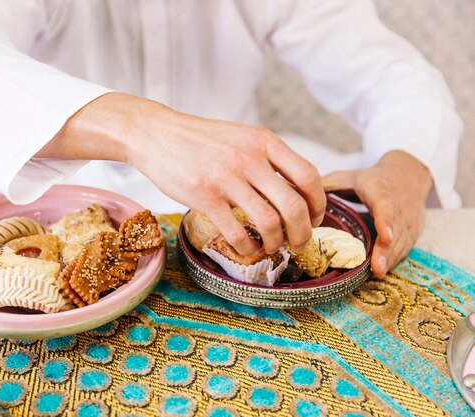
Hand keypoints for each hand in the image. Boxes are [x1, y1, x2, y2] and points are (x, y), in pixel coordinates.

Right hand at [39, 93, 325, 254]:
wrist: (155, 133)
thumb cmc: (199, 139)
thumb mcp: (240, 136)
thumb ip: (266, 157)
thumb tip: (294, 190)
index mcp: (263, 141)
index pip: (308, 176)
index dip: (318, 203)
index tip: (315, 218)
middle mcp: (250, 158)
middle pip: (294, 205)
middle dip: (304, 232)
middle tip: (301, 243)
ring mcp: (227, 178)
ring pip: (270, 223)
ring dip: (277, 243)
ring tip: (272, 247)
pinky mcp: (205, 197)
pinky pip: (238, 233)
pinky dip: (249, 248)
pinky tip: (247, 249)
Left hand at [322, 150, 432, 276]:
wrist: (410, 174)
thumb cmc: (373, 178)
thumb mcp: (349, 177)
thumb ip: (326, 186)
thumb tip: (297, 195)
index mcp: (381, 192)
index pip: (386, 208)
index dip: (386, 222)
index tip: (385, 236)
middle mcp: (400, 207)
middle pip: (396, 231)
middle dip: (386, 251)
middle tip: (376, 269)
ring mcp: (409, 220)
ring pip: (402, 242)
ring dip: (390, 259)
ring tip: (377, 273)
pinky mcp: (415, 231)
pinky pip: (406, 247)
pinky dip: (394, 259)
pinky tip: (381, 270)